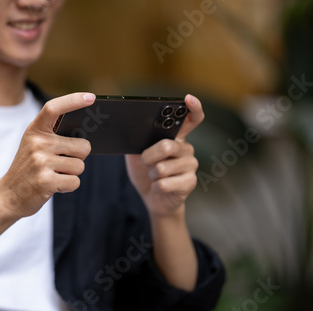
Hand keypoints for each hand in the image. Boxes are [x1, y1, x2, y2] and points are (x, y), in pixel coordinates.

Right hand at [0, 93, 94, 219]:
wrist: (8, 195)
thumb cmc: (28, 168)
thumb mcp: (34, 146)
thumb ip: (54, 137)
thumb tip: (86, 137)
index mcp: (35, 131)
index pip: (53, 108)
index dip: (73, 100)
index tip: (91, 98)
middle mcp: (37, 144)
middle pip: (83, 146)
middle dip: (78, 157)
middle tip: (60, 163)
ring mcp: (41, 162)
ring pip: (80, 166)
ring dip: (71, 173)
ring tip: (54, 174)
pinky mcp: (46, 181)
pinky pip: (75, 182)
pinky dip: (68, 186)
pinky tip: (54, 185)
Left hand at [125, 94, 203, 217]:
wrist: (152, 198)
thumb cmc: (146, 173)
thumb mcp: (136, 154)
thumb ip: (137, 140)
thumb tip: (130, 129)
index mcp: (176, 138)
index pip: (191, 119)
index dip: (193, 108)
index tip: (188, 99)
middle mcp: (187, 149)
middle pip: (166, 146)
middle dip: (148, 158)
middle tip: (146, 163)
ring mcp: (191, 166)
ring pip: (161, 168)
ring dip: (151, 175)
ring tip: (154, 176)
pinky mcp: (190, 183)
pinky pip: (164, 184)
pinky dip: (155, 187)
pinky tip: (158, 187)